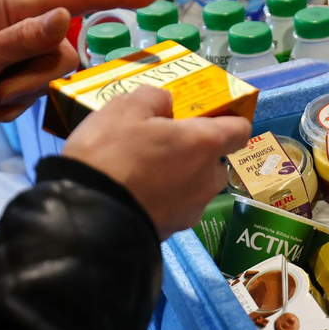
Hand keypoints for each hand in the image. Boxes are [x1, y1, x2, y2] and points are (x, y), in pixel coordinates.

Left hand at [0, 0, 157, 121]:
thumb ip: (25, 38)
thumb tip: (67, 16)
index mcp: (18, 5)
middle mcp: (29, 23)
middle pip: (64, 53)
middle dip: (32, 80)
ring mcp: (28, 49)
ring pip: (51, 77)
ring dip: (18, 96)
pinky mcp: (23, 73)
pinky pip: (36, 93)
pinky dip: (11, 107)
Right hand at [61, 86, 251, 239]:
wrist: (89, 219)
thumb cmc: (111, 155)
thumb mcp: (124, 109)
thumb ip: (153, 98)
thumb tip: (166, 104)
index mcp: (205, 144)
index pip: (240, 130)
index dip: (228, 120)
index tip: (206, 117)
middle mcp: (208, 179)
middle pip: (216, 161)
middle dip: (197, 152)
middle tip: (164, 144)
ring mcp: (193, 209)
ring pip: (196, 187)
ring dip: (180, 177)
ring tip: (144, 171)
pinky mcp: (174, 231)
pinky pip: (176, 207)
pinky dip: (164, 199)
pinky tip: (136, 193)